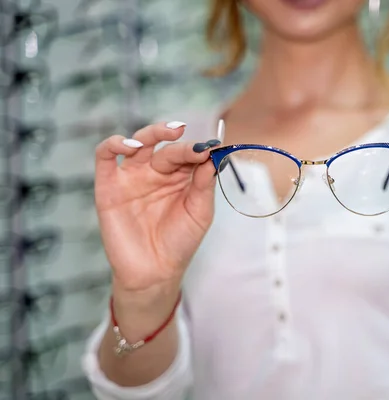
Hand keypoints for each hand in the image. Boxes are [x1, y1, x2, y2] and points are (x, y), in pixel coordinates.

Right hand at [95, 122, 218, 295]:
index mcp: (180, 177)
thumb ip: (204, 185)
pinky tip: (130, 146)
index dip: (199, 149)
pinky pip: (105, 157)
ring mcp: (132, 177)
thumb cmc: (179, 243)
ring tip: (167, 134)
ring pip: (138, 143)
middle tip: (193, 146)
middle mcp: (156, 173)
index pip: (189, 154)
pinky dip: (114, 144)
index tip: (212, 148)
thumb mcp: (200, 213)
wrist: (154, 272)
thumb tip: (211, 156)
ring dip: (151, 133)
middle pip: (166, 147)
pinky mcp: (108, 186)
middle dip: (180, 144)